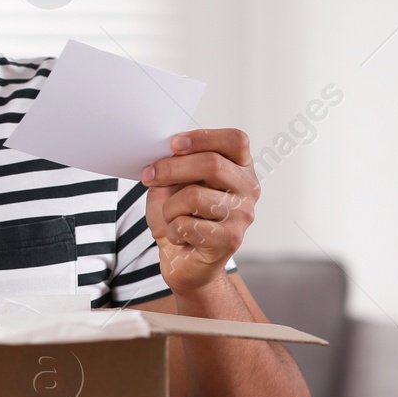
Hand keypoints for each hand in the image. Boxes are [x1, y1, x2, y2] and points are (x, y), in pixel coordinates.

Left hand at [139, 128, 256, 294]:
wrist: (182, 259)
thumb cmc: (179, 216)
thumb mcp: (171, 184)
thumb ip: (174, 164)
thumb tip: (165, 150)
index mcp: (240, 167)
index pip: (235, 140)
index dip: (203, 138)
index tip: (173, 144)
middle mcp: (248, 189)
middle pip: (212, 164)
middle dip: (171, 168)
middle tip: (149, 176)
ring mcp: (243, 215)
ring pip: (194, 196)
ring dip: (169, 207)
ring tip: (170, 217)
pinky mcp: (231, 240)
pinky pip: (187, 224)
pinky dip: (172, 229)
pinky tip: (178, 236)